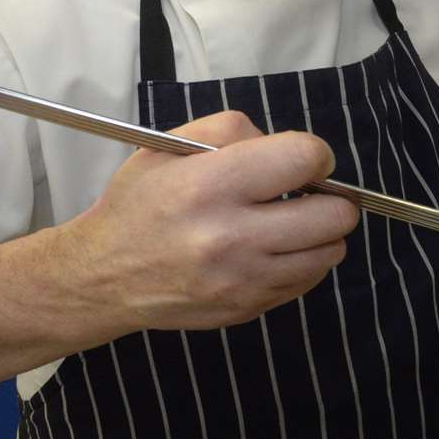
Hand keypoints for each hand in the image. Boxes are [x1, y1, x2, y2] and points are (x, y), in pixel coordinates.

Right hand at [53, 110, 359, 335]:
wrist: (104, 276)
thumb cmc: (140, 204)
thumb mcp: (170, 146)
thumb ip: (234, 130)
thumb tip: (288, 148)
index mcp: (210, 185)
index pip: (304, 159)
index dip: (315, 154)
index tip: (303, 160)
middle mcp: (230, 236)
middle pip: (334, 214)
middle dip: (329, 196)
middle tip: (306, 193)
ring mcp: (243, 280)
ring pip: (330, 252)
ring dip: (322, 232)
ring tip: (292, 222)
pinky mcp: (248, 308)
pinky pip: (309, 281)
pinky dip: (303, 260)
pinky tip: (275, 248)